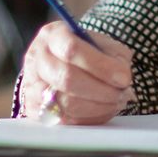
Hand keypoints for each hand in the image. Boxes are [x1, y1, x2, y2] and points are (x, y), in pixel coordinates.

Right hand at [18, 22, 134, 124]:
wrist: (58, 65)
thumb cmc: (84, 53)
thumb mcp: (101, 43)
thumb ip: (114, 55)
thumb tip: (123, 76)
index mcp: (52, 35)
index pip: (72, 49)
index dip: (102, 66)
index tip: (125, 77)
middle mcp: (37, 59)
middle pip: (67, 78)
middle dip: (102, 90)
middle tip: (122, 93)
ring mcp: (32, 86)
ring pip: (66, 103)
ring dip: (98, 106)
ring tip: (116, 101)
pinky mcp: (34, 110)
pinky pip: (65, 121)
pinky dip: (90, 118)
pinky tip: (104, 110)